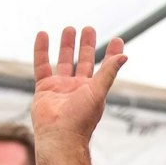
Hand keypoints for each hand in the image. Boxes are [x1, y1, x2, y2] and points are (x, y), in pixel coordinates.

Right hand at [30, 26, 126, 152]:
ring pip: (63, 61)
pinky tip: (42, 35)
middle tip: (89, 29)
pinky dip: (41, 50)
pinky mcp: (44, 88)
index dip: (112, 54)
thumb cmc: (81, 118)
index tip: (117, 40)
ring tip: (69, 29)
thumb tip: (124, 56)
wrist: (59, 136)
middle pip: (83, 61)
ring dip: (67, 46)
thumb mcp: (98, 92)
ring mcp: (60, 87)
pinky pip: (41, 65)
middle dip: (86, 45)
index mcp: (93, 90)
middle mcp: (77, 88)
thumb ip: (109, 72)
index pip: (105, 67)